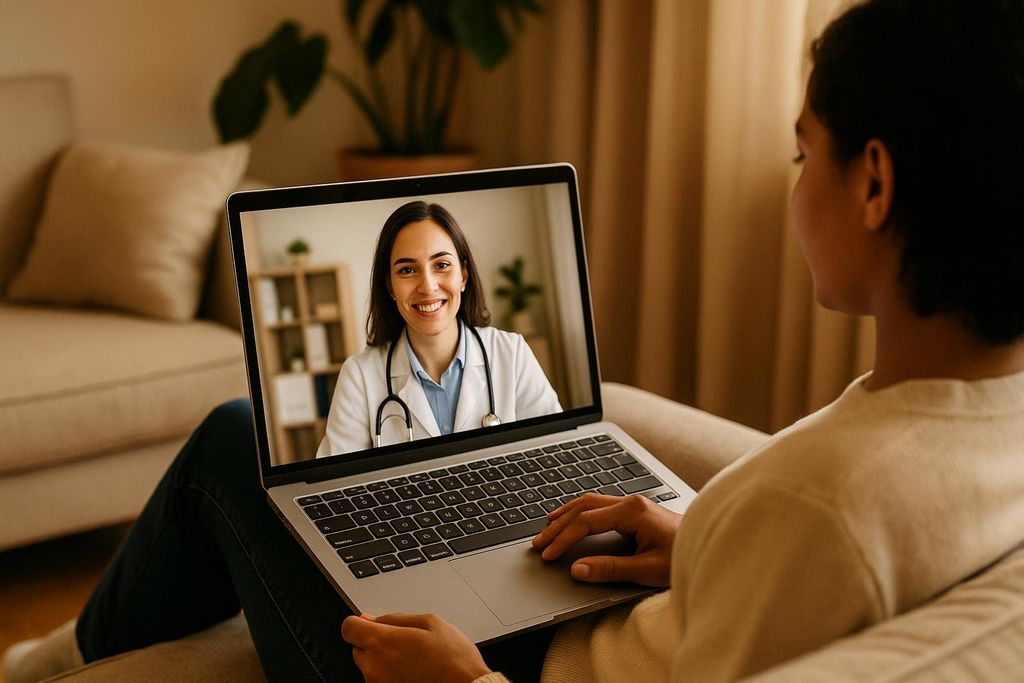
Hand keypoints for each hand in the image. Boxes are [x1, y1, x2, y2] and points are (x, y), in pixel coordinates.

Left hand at [341, 612, 491, 682]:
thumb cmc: (454, 659)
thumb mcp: (429, 622)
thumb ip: (394, 618)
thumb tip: (371, 618)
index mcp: (383, 643)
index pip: (348, 627)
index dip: (360, 622)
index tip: (370, 623)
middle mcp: (375, 667)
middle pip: (358, 648)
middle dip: (375, 642)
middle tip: (404, 642)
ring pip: (370, 666)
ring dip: (383, 659)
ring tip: (413, 659)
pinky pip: (380, 680)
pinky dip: (391, 675)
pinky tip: (413, 672)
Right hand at [531, 493, 681, 586]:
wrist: (712, 549)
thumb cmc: (685, 558)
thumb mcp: (647, 570)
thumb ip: (610, 569)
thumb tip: (577, 569)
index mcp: (633, 512)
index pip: (586, 522)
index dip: (564, 539)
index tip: (549, 554)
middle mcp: (631, 503)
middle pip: (583, 507)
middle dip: (558, 525)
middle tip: (539, 543)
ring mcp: (634, 504)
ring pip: (590, 502)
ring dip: (567, 514)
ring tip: (547, 526)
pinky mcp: (637, 511)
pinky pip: (600, 505)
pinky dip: (581, 512)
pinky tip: (573, 518)